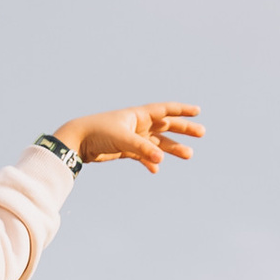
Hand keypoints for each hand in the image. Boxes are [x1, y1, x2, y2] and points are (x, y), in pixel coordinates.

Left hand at [51, 101, 203, 174]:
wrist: (78, 141)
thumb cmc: (98, 133)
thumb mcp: (123, 140)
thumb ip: (143, 149)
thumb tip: (161, 161)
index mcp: (139, 115)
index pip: (166, 110)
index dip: (182, 110)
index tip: (198, 111)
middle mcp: (138, 124)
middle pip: (166, 126)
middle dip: (183, 129)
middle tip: (201, 133)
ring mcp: (133, 137)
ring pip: (157, 143)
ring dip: (172, 149)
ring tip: (188, 154)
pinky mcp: (126, 150)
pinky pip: (143, 156)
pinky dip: (149, 162)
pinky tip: (156, 169)